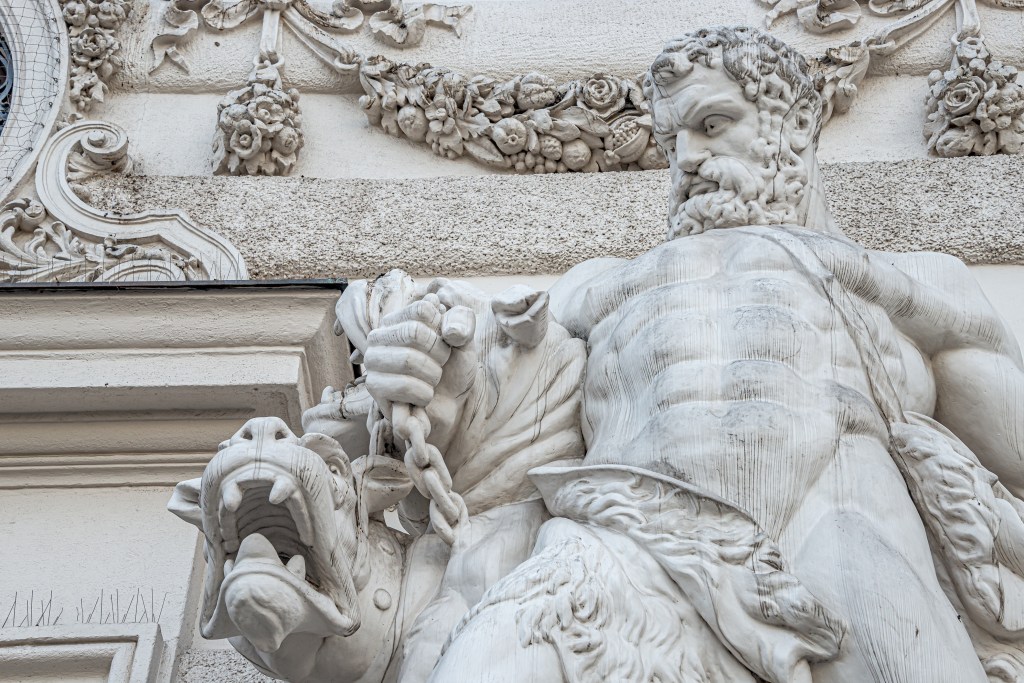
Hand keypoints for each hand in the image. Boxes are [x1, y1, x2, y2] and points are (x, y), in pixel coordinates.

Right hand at [363, 294, 475, 422]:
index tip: (445, 345)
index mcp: (399, 319)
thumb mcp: (465, 341)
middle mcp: (379, 337)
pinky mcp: (374, 388)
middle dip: (439, 354)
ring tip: (430, 383)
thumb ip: (461, 322)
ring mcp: (373, 362)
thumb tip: (441, 313)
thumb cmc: (453, 370)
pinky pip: (404, 387)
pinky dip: (424, 395)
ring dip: (432, 376)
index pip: (423, 310)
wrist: (450, 407)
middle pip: (414, 332)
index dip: (444, 331)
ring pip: (408, 360)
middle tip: (439, 367)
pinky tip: (422, 399)